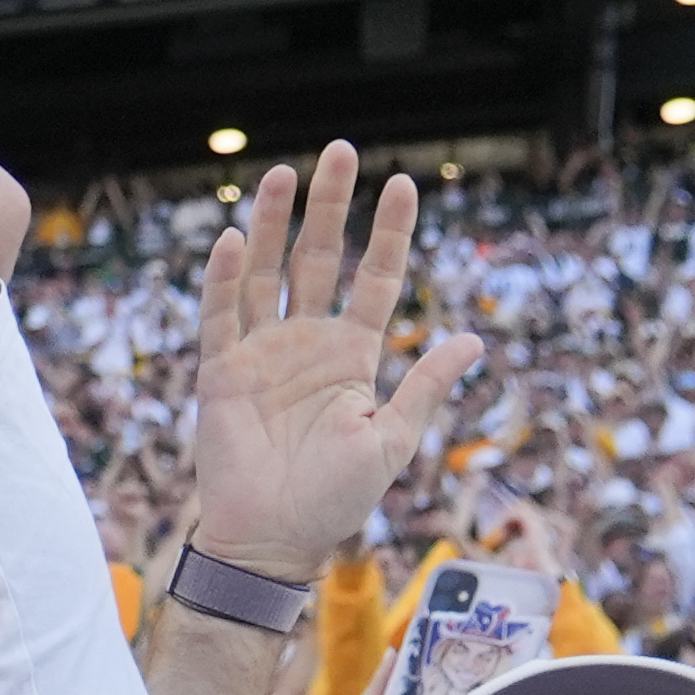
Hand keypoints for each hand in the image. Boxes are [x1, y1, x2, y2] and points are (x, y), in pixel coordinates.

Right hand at [180, 143, 477, 583]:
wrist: (272, 543)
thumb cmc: (334, 502)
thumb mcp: (393, 440)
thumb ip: (424, 386)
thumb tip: (474, 341)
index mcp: (352, 356)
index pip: (375, 278)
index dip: (389, 232)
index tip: (402, 183)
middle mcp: (307, 343)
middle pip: (320, 258)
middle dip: (331, 206)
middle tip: (341, 151)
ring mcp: (262, 353)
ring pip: (267, 273)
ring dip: (273, 224)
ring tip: (283, 174)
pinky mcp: (221, 373)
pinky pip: (221, 316)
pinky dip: (224, 279)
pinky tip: (232, 240)